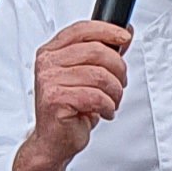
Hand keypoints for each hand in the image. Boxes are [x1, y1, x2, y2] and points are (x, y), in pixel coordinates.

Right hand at [11, 18, 131, 170]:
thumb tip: (124, 33)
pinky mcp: (56, 100)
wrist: (53, 141)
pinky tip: (103, 111)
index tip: (124, 38)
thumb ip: (103, 53)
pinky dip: (108, 106)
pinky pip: (96, 96)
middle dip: (118, 69)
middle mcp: (47, 64)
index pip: (82, 29)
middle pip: (97, 51)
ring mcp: (49, 81)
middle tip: (119, 84)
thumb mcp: (87, 75)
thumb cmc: (69, 108)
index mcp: (51, 52)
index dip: (108, 31)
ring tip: (111, 101)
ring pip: (101, 76)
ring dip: (115, 92)